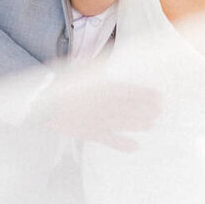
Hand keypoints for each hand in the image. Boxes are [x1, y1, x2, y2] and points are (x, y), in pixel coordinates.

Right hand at [38, 78, 161, 151]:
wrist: (45, 103)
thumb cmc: (61, 84)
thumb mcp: (81, 71)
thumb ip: (96, 66)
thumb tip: (108, 56)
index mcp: (105, 89)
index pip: (131, 92)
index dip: (146, 95)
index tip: (158, 96)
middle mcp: (106, 106)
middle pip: (132, 108)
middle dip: (147, 110)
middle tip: (158, 111)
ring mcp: (100, 121)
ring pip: (125, 123)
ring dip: (140, 124)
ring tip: (151, 124)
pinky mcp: (91, 133)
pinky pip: (111, 140)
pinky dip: (123, 144)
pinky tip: (135, 146)